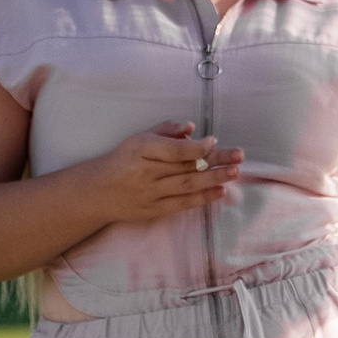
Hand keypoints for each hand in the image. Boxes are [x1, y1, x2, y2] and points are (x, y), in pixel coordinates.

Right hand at [90, 121, 242, 223]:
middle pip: (186, 166)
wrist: (98, 191)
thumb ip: (165, 130)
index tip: (215, 141)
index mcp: (141, 149)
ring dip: (214, 179)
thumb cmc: (122, 160)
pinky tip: (219, 191)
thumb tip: (191, 128)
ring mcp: (150, 193)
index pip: (174, 150)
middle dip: (215, 161)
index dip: (196, 146)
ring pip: (187, 186)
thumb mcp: (139, 138)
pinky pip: (182, 204)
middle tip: (238, 156)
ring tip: (234, 172)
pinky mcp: (154, 210)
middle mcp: (146, 172)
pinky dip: (202, 198)